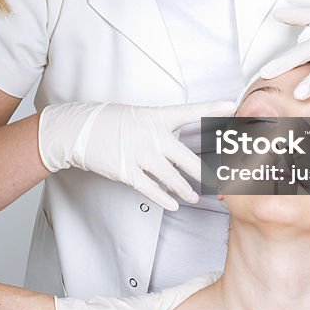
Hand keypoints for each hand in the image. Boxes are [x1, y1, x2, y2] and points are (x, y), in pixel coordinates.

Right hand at [38, 101, 234, 210]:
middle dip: (205, 174)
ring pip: (172, 179)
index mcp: (156, 117)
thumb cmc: (108, 121)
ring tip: (193, 197)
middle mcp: (152, 136)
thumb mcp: (137, 115)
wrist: (78, 130)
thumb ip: (159, 127)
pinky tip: (173, 204)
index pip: (189, 112)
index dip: (211, 108)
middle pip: (187, 159)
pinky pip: (152, 190)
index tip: (231, 105)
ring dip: (185, 191)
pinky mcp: (127, 172)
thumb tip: (178, 144)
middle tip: (219, 182)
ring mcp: (140, 155)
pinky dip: (165, 199)